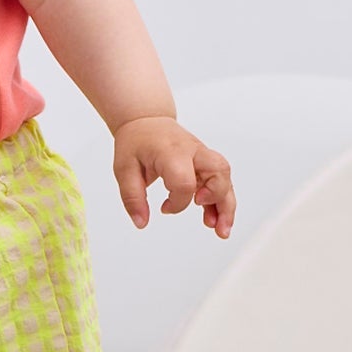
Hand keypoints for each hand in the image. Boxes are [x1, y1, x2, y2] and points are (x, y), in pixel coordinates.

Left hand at [113, 117, 234, 237]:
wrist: (146, 121)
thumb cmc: (136, 142)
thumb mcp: (124, 170)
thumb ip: (132, 198)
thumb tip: (141, 223)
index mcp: (171, 151)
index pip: (184, 181)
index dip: (177, 202)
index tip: (164, 208)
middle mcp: (193, 151)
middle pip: (218, 172)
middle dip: (218, 200)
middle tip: (210, 223)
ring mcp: (202, 156)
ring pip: (225, 177)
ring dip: (227, 205)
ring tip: (221, 230)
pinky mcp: (206, 163)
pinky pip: (221, 182)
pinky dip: (222, 201)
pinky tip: (216, 220)